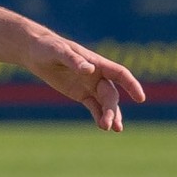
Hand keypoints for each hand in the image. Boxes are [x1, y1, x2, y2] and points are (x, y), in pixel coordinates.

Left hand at [25, 34, 146, 131]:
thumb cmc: (49, 47)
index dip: (132, 85)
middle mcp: (97, 75)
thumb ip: (74, 60)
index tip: (140, 98)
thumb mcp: (59, 52)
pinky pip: (94, 106)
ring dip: (110, 115)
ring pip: (105, 103)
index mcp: (97, 62)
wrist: (35, 52)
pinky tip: (101, 126)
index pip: (120, 73)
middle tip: (108, 124)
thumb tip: (90, 70)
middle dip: (112, 109)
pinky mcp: (80, 94)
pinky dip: (98, 116)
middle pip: (111, 94)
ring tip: (110, 129)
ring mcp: (90, 85)